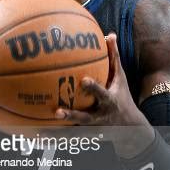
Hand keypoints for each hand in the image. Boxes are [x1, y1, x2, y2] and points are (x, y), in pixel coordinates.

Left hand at [54, 33, 153, 156]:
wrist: (130, 128)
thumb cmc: (122, 96)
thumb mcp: (121, 79)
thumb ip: (114, 57)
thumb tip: (110, 34)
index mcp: (108, 101)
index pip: (102, 93)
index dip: (93, 88)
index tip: (83, 81)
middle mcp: (99, 117)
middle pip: (85, 118)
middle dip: (72, 116)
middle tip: (57, 112)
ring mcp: (92, 128)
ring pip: (73, 132)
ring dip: (58, 132)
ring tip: (42, 130)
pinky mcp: (85, 135)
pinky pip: (68, 136)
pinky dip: (56, 136)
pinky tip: (39, 134)